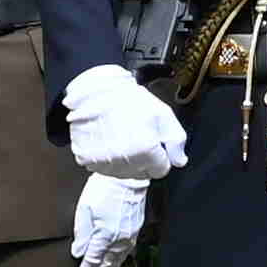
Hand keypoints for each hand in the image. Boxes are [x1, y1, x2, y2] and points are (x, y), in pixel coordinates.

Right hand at [59, 63, 191, 182]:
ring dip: (126, 161)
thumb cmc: (129, 101)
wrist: (96, 92)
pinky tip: (108, 142)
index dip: (161, 157)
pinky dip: (107, 159)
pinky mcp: (87, 159)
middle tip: (137, 137)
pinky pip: (103, 168)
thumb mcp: (163, 114)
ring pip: (123, 173)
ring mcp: (103, 161)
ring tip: (121, 138)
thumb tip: (179, 162)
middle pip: (142, 174)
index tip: (154, 144)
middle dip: (144, 160)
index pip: (161, 170)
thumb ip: (176, 140)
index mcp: (145, 150)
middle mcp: (124, 160)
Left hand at [68, 174, 148, 266]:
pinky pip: (124, 253)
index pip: (92, 261)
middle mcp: (118, 239)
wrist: (127, 177)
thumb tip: (78, 253)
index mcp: (104, 234)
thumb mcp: (84, 209)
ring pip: (117, 262)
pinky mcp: (134, 232)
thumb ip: (81, 234)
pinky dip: (118, 263)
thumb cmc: (103, 190)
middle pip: (106, 266)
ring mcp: (128, 236)